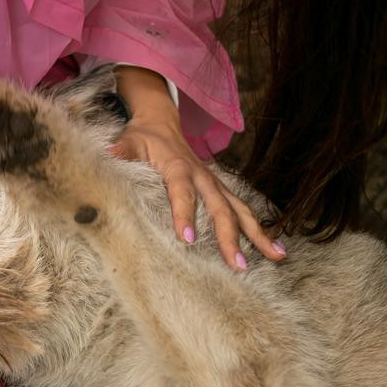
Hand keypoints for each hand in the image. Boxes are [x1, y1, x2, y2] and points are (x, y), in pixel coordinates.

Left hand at [113, 66, 285, 272]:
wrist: (162, 121)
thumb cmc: (142, 136)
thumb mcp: (129, 141)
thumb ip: (121, 150)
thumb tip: (109, 153)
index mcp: (177, 166)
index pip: (181, 192)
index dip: (184, 214)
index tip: (186, 239)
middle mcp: (202, 176)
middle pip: (220, 208)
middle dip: (229, 237)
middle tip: (237, 265)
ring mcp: (215, 183)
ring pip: (240, 210)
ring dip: (258, 234)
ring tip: (278, 257)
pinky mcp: (220, 189)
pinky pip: (242, 210)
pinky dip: (259, 228)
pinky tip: (274, 248)